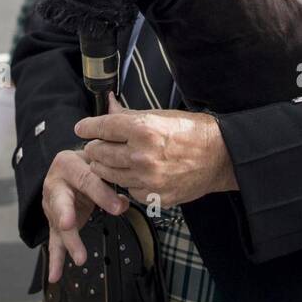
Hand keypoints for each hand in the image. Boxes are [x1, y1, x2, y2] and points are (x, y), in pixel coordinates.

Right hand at [41, 148, 128, 283]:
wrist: (66, 168)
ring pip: (59, 226)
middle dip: (66, 214)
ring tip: (80, 257)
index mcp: (67, 164)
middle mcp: (54, 185)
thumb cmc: (86, 164)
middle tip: (69, 224)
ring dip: (70, 243)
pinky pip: (55, 242)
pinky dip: (56, 260)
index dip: (102, 194)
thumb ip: (109, 181)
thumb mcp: (98, 164)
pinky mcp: (54, 223)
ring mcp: (52, 206)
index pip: (86, 179)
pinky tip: (55, 276)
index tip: (119, 207)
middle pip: (61, 202)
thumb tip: (124, 203)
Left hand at [78, 94, 237, 209]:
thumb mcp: (160, 115)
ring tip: (115, 159)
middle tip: (99, 144)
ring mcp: (148, 179)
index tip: (82, 128)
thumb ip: (129, 115)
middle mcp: (142, 155)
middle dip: (95, 147)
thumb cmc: (193, 133)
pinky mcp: (154, 196)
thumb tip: (109, 105)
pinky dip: (128, 182)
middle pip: (98, 153)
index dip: (87, 127)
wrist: (220, 157)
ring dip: (107, 166)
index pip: (101, 127)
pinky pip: (128, 190)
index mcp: (143, 129)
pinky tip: (136, 173)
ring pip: (108, 175)